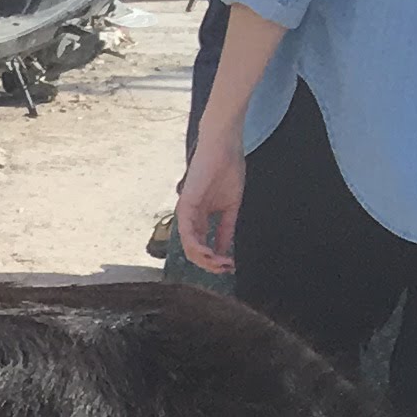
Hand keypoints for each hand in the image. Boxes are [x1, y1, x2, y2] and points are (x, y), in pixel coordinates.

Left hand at [176, 126, 245, 272]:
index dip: (215, 260)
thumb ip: (225, 228)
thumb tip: (224, 249)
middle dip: (211, 264)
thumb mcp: (230, 206)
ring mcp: (186, 213)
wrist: (224, 147)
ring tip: (220, 265)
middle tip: (226, 269)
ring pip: (190, 247)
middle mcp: (190, 219)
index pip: (203, 247)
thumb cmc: (228, 170)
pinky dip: (198, 247)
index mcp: (200, 218)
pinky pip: (188, 233)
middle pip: (195, 251)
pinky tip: (209, 254)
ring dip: (205, 260)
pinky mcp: (185, 206)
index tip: (230, 266)